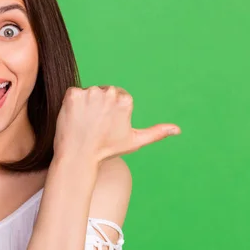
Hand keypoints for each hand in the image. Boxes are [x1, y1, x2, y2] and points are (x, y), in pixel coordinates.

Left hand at [53, 85, 180, 163]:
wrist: (79, 156)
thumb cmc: (107, 150)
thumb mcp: (134, 141)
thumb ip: (156, 132)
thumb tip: (178, 130)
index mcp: (125, 100)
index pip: (116, 97)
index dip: (110, 111)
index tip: (105, 125)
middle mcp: (109, 93)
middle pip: (103, 92)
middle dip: (98, 105)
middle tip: (94, 124)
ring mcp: (89, 93)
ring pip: (88, 93)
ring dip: (85, 104)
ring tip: (84, 123)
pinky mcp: (72, 95)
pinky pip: (73, 94)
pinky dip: (72, 104)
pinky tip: (74, 118)